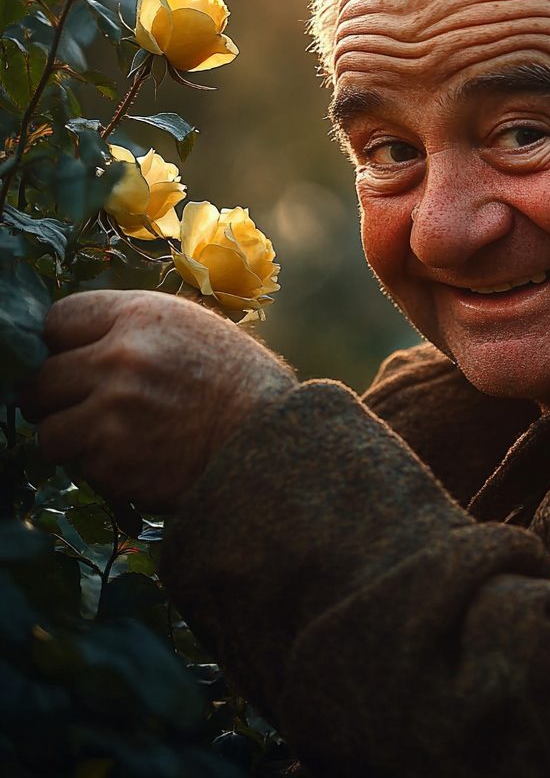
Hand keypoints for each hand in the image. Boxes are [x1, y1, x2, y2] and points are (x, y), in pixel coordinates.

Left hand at [21, 289, 297, 512]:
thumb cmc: (239, 384)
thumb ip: (133, 328)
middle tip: (93, 409)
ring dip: (76, 438)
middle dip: (60, 397)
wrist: (273, 443)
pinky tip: (143, 459)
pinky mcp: (111, 458)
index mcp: (140, 315)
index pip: (56, 321)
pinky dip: (102, 468)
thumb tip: (74, 343)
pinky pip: (78, 465)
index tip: (74, 361)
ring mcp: (112, 409)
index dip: (61, 345)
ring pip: (49, 429)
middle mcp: (121, 356)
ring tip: (120, 438)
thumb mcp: (194, 329)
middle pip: (42, 379)